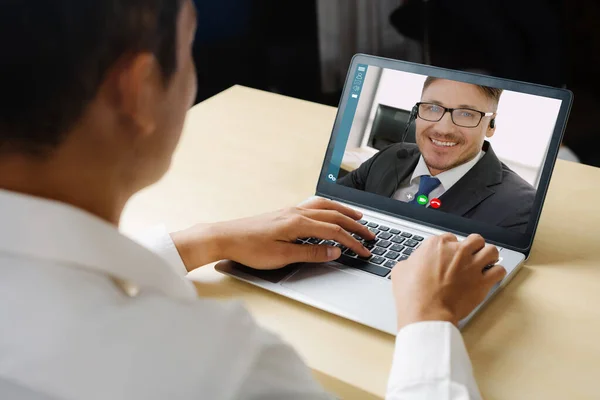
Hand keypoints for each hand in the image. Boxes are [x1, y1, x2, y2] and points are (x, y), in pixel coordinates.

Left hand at [171, 197, 375, 271]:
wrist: (225, 237)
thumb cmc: (249, 249)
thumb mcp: (282, 257)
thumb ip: (310, 252)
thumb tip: (334, 251)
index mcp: (298, 223)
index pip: (334, 231)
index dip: (352, 242)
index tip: (365, 251)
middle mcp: (297, 213)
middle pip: (334, 215)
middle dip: (355, 225)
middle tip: (370, 234)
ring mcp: (290, 211)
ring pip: (324, 206)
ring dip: (343, 212)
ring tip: (357, 217)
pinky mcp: (284, 213)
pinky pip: (314, 206)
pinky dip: (328, 208)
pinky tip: (329, 212)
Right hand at [391, 233, 505, 330]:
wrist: (426, 313)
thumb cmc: (412, 294)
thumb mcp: (401, 270)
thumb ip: (412, 262)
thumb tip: (413, 264)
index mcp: (436, 245)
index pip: (449, 237)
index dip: (450, 247)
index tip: (449, 256)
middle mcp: (457, 251)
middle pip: (475, 239)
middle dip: (473, 247)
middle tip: (470, 256)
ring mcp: (472, 265)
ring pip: (491, 250)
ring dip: (489, 256)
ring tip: (485, 263)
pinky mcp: (483, 281)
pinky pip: (499, 270)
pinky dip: (496, 273)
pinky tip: (491, 277)